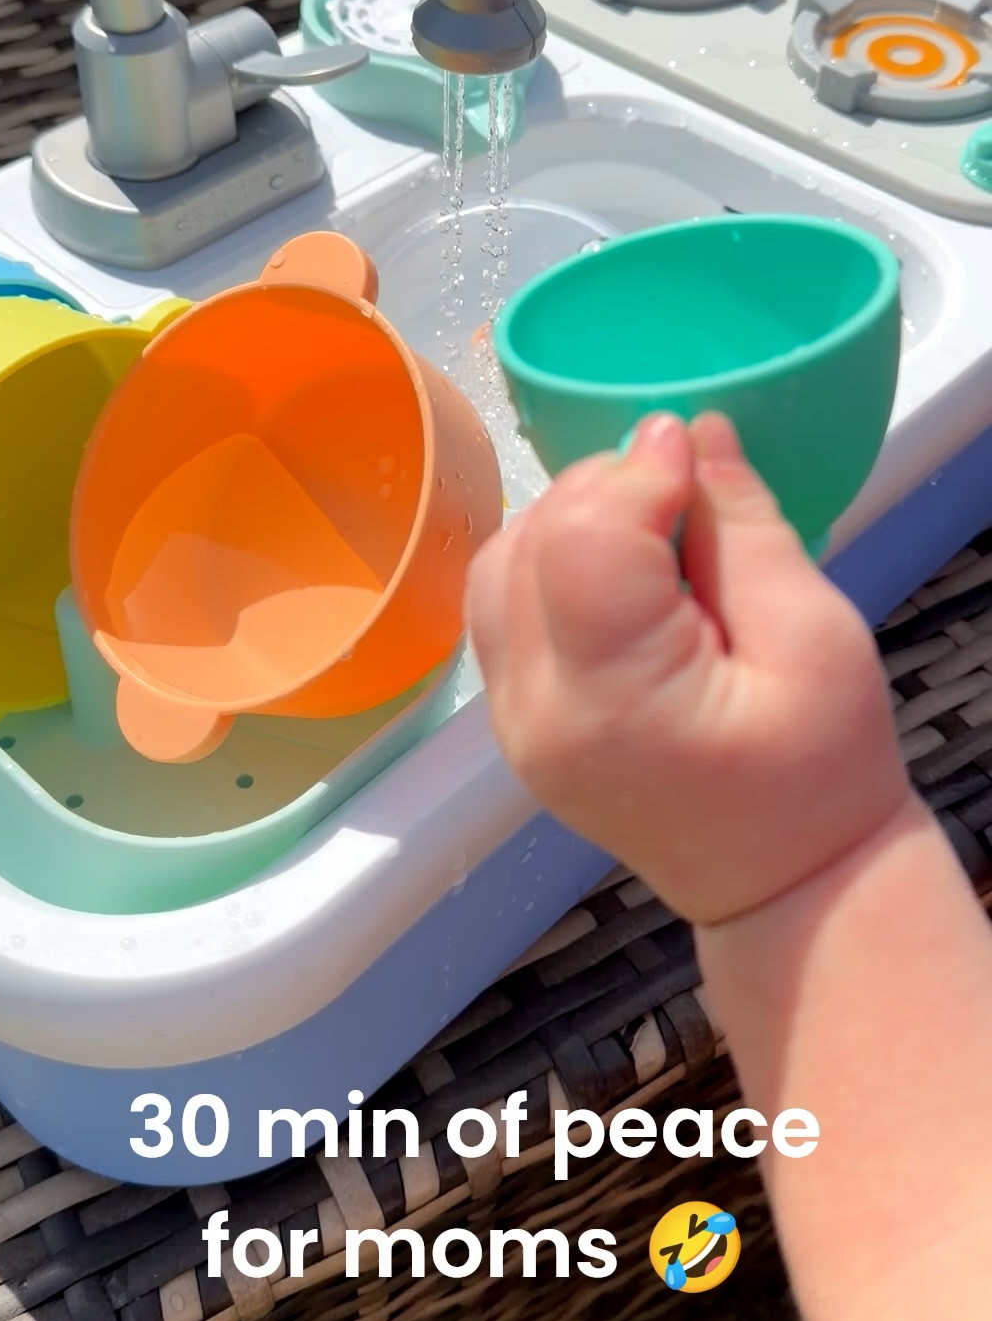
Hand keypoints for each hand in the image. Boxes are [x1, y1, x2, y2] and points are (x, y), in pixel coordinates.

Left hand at [467, 412, 911, 924]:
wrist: (789, 886)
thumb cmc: (820, 777)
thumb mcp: (817, 640)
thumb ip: (746, 529)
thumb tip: (694, 434)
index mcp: (613, 703)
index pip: (583, 541)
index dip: (635, 473)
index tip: (691, 449)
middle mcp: (538, 713)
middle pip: (530, 542)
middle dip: (603, 489)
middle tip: (684, 492)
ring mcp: (513, 722)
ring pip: (500, 564)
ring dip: (570, 519)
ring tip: (655, 531)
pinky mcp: (513, 719)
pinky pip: (501, 605)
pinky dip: (549, 560)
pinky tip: (620, 568)